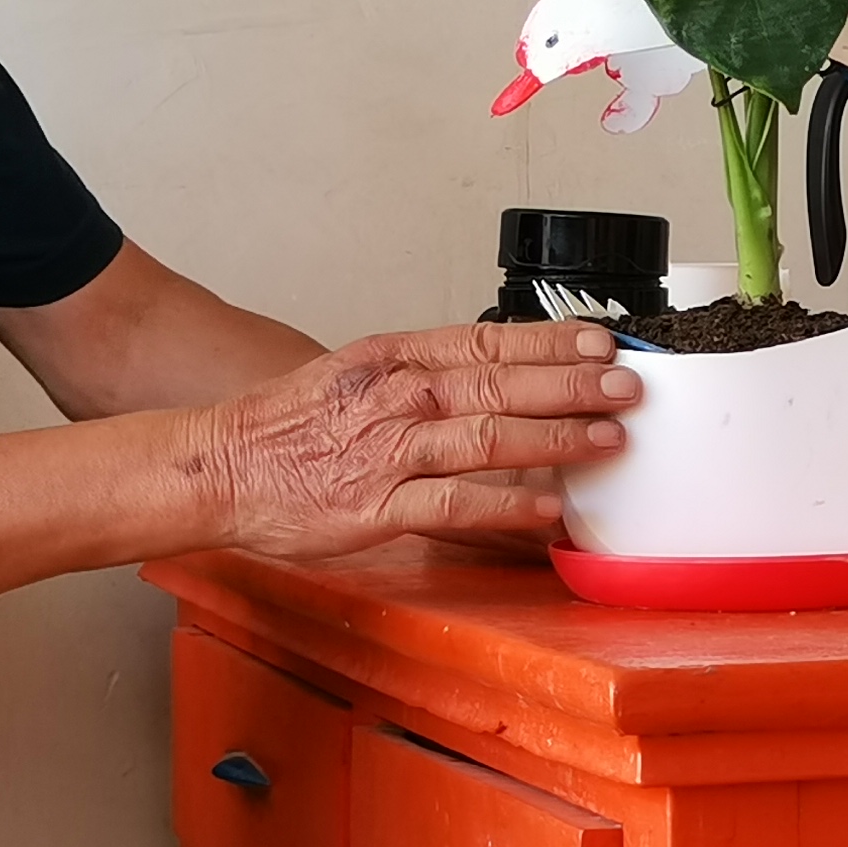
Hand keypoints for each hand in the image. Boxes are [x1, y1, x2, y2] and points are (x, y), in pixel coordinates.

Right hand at [189, 322, 636, 557]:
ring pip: (487, 436)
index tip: (601, 340)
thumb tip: (490, 380)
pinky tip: (548, 506)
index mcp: (394, 359)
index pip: (487, 341)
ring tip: (609, 438)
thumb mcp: (357, 376)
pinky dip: (505, 504)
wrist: (218, 466)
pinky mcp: (375, 506)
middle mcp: (396, 396)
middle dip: (573, 384)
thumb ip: (421, 377)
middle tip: (628, 385)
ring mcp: (387, 451)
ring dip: (556, 436)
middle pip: (500, 382)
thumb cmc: (287, 427)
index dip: (551, 341)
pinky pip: (453, 504)